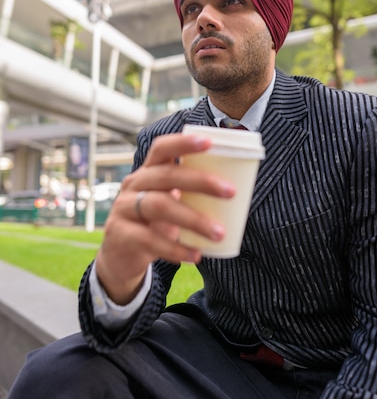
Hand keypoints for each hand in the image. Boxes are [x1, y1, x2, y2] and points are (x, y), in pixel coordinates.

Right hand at [95, 132, 235, 303]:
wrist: (120, 256)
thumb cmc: (153, 223)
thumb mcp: (168, 203)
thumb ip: (190, 194)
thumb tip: (233, 189)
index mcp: (148, 171)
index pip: (162, 148)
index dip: (184, 143)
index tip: (210, 142)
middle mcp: (133, 184)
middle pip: (166, 176)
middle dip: (201, 181)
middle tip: (230, 192)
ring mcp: (124, 208)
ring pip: (160, 206)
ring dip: (194, 219)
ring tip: (219, 233)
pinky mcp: (121, 235)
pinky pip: (151, 240)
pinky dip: (176, 248)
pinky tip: (196, 255)